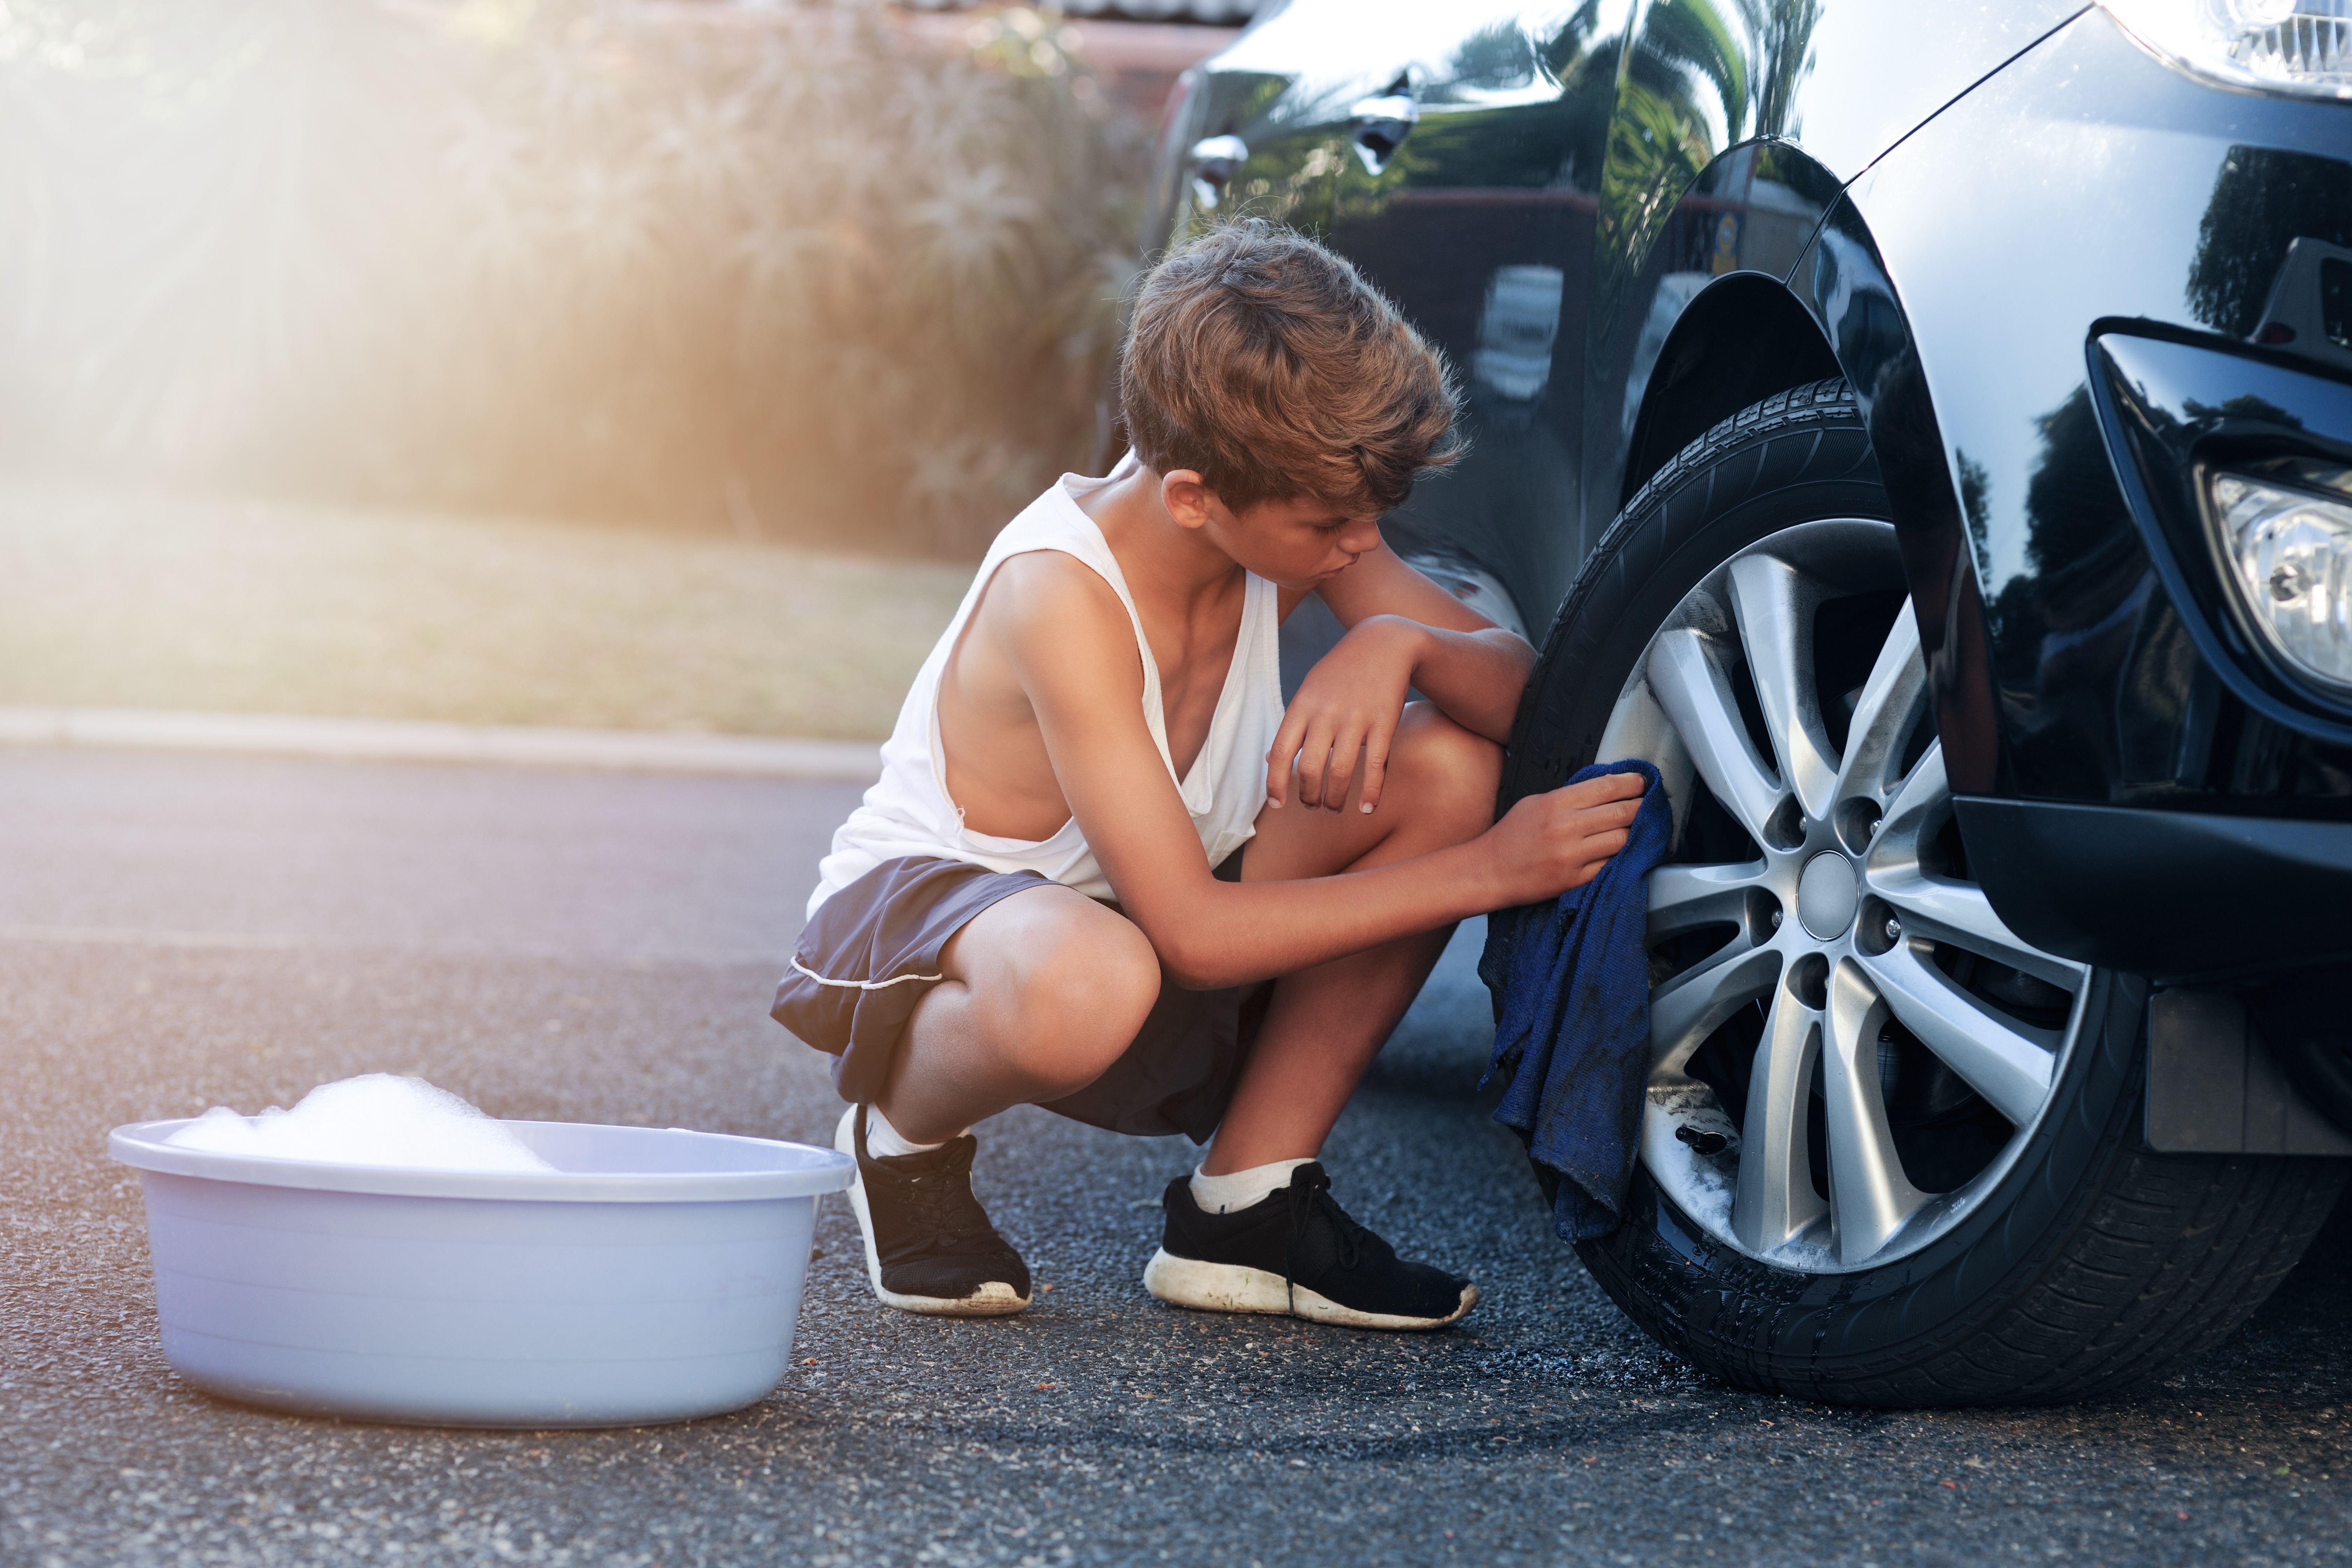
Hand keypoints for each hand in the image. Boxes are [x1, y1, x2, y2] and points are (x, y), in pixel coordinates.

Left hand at [1264, 616, 1423, 811]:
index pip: (1281, 752)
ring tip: (1332, 808)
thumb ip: (1292, 725)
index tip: (1276, 804)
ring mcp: (1356, 718)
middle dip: (1307, 796)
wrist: (1384, 643)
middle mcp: (1326, 713)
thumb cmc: (1340, 671)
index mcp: (1302, 705)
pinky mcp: (1384, 722)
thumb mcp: (1309, 690)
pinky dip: (1371, 792)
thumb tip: (1269, 759)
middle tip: (1310, 806)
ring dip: (1334, 798)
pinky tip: (1367, 808)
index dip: (1275, 783)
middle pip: (1309, 768)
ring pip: (1340, 772)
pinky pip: (1376, 765)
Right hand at [1482, 771, 1649, 903]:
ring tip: (1635, 828)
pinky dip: (1619, 857)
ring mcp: (1572, 856)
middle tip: (1647, 804)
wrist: (1489, 871)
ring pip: (1621, 840)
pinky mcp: (1574, 879)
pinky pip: (1610, 865)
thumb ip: (1568, 796)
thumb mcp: (1534, 803)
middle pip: (1621, 812)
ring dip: (1633, 833)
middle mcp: (1566, 827)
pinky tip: (1620, 851)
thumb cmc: (1510, 836)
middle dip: (1640, 807)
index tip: (1642, 782)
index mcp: (1556, 803)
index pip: (1606, 787)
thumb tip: (1604, 790)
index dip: (1631, 783)